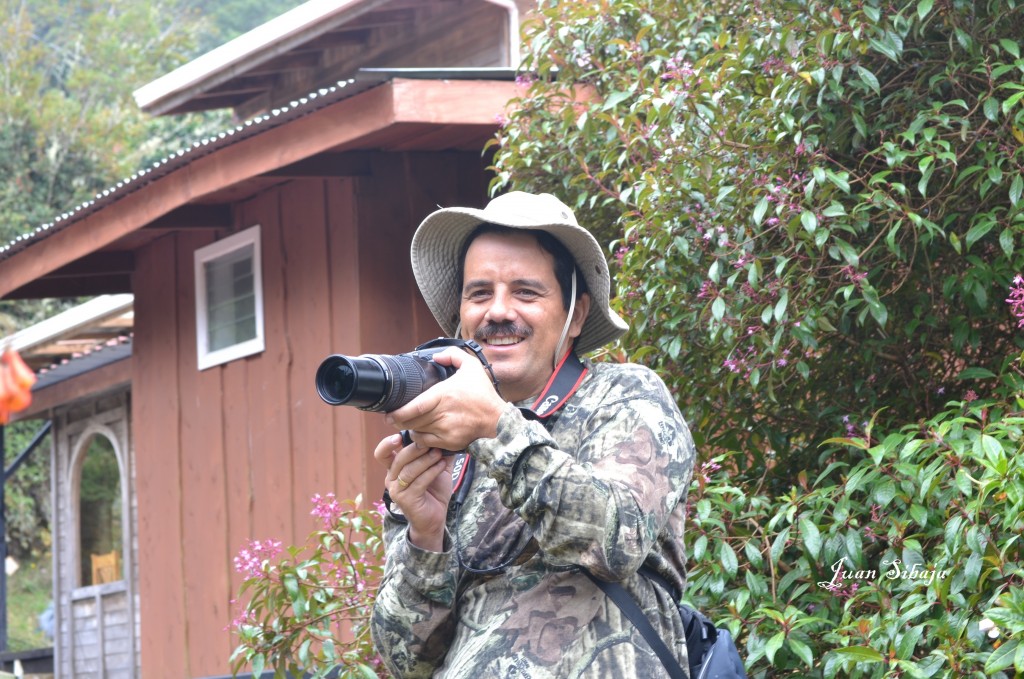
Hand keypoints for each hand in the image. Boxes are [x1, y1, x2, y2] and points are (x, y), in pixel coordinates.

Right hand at [374, 433, 452, 551]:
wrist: (434, 519)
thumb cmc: (433, 492)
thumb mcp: (436, 468)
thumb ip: (438, 453)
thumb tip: (446, 436)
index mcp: (394, 469)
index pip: (382, 454)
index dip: (387, 443)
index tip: (400, 435)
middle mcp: (391, 479)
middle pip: (398, 458)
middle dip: (415, 449)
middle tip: (431, 444)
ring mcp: (397, 490)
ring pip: (409, 470)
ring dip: (426, 460)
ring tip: (439, 454)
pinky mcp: (406, 500)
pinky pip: (419, 482)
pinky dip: (431, 471)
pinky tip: (442, 465)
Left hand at [386, 347, 505, 451]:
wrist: (498, 421)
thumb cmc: (483, 395)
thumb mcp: (472, 367)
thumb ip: (453, 356)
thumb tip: (436, 357)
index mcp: (445, 395)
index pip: (414, 407)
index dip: (399, 412)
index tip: (390, 412)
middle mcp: (443, 414)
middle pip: (411, 421)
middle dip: (398, 421)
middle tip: (392, 418)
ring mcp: (445, 430)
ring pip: (416, 432)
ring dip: (408, 428)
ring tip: (406, 423)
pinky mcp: (449, 442)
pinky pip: (426, 443)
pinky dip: (419, 438)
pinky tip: (420, 432)